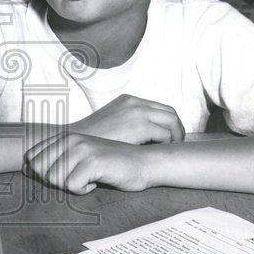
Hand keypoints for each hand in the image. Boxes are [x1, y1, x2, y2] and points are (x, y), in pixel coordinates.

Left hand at [24, 131, 151, 194]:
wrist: (143, 163)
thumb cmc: (110, 166)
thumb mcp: (78, 159)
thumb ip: (54, 161)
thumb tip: (24, 168)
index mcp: (64, 137)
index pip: (30, 159)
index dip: (41, 174)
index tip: (64, 175)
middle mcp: (70, 139)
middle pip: (39, 171)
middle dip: (55, 182)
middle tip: (78, 178)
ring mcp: (81, 148)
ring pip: (54, 179)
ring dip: (72, 186)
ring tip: (89, 177)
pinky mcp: (93, 160)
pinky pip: (73, 186)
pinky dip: (84, 190)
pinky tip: (98, 180)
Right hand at [70, 93, 184, 144]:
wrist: (76, 140)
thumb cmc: (91, 138)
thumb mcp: (111, 123)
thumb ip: (128, 124)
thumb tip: (143, 137)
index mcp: (129, 100)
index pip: (160, 108)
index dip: (168, 123)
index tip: (169, 137)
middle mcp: (136, 102)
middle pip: (170, 113)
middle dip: (177, 129)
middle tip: (176, 144)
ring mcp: (138, 112)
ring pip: (172, 123)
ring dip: (176, 137)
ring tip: (172, 150)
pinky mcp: (140, 126)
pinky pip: (165, 134)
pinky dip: (168, 144)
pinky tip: (162, 153)